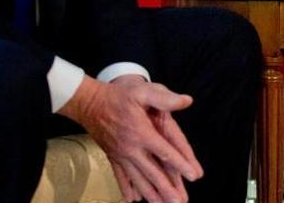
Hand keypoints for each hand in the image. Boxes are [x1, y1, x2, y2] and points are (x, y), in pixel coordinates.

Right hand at [60, 75, 202, 202]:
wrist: (89, 103)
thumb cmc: (118, 96)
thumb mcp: (142, 91)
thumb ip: (164, 98)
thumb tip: (187, 101)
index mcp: (142, 133)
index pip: (165, 151)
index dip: (181, 164)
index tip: (193, 176)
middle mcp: (132, 148)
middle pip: (152, 172)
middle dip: (167, 188)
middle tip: (179, 202)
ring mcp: (121, 155)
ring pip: (138, 179)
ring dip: (150, 193)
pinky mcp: (112, 157)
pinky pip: (120, 176)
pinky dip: (126, 188)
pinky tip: (131, 200)